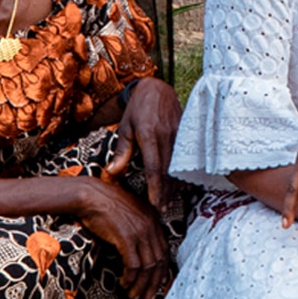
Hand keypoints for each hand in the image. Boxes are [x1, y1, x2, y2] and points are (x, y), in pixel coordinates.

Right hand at [74, 141, 171, 298]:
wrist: (92, 196)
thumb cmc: (107, 208)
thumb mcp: (130, 218)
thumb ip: (139, 233)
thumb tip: (140, 259)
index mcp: (155, 221)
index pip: (165, 253)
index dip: (161, 274)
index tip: (154, 289)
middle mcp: (152, 226)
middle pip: (160, 263)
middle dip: (153, 285)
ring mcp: (141, 231)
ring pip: (148, 267)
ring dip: (140, 286)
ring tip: (132, 298)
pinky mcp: (127, 237)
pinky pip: (133, 264)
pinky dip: (130, 278)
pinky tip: (123, 284)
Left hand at [114, 77, 181, 208]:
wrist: (156, 88)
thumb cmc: (137, 109)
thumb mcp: (125, 128)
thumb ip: (122, 151)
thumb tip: (112, 173)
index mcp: (149, 135)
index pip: (154, 167)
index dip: (156, 187)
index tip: (155, 203)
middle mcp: (166, 135)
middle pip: (168, 170)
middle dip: (166, 192)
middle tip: (162, 210)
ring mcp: (178, 133)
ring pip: (178, 165)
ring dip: (175, 185)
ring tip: (170, 202)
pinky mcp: (185, 132)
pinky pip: (184, 156)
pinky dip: (182, 172)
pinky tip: (181, 184)